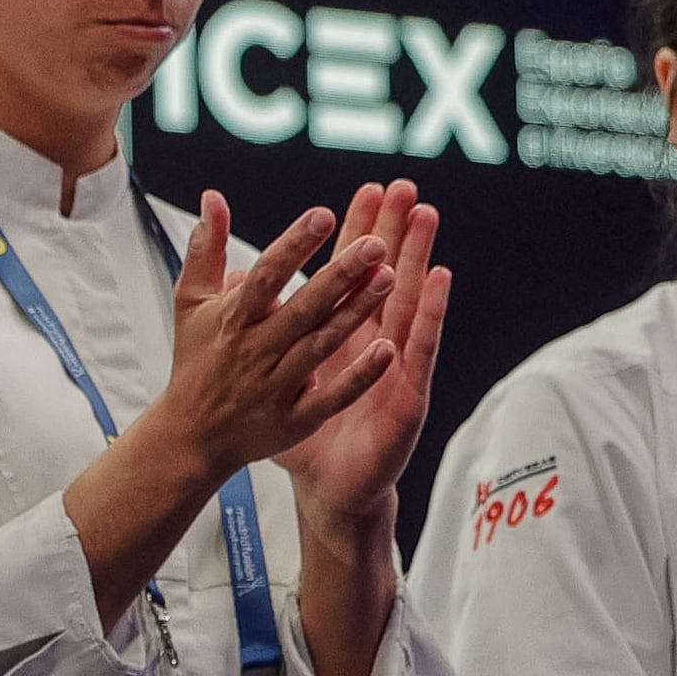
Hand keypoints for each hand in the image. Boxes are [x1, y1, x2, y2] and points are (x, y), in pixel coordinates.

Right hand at [129, 192, 390, 490]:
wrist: (191, 435)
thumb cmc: (196, 361)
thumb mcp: (190, 303)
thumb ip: (206, 249)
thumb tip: (213, 198)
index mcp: (232, 320)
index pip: (266, 276)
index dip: (294, 245)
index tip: (323, 215)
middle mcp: (255, 350)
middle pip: (302, 308)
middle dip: (339, 275)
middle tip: (375, 244)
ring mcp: (276, 387)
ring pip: (322, 345)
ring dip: (356, 313)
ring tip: (389, 278)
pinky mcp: (295, 420)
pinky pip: (332, 396)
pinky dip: (359, 376)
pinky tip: (388, 351)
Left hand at [271, 180, 448, 531]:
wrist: (328, 487)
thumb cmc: (303, 431)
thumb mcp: (276, 375)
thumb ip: (261, 328)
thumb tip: (238, 280)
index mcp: (341, 334)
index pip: (353, 274)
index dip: (361, 233)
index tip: (367, 190)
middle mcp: (374, 342)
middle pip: (387, 277)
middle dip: (396, 232)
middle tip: (407, 188)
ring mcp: (395, 365)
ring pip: (408, 302)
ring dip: (419, 259)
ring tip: (427, 218)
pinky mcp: (408, 394)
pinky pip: (418, 351)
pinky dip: (427, 316)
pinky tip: (438, 283)